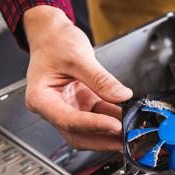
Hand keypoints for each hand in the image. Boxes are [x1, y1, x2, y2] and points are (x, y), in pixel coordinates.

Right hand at [23, 6, 131, 150]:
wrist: (52, 34)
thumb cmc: (55, 42)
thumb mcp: (78, 57)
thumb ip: (100, 79)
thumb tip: (122, 95)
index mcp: (41, 99)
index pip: (69, 120)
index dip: (94, 125)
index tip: (115, 125)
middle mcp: (53, 108)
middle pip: (78, 135)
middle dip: (104, 140)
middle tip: (127, 140)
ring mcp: (69, 108)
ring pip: (90, 131)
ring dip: (111, 134)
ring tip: (132, 132)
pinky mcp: (82, 105)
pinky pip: (99, 117)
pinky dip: (114, 119)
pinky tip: (129, 119)